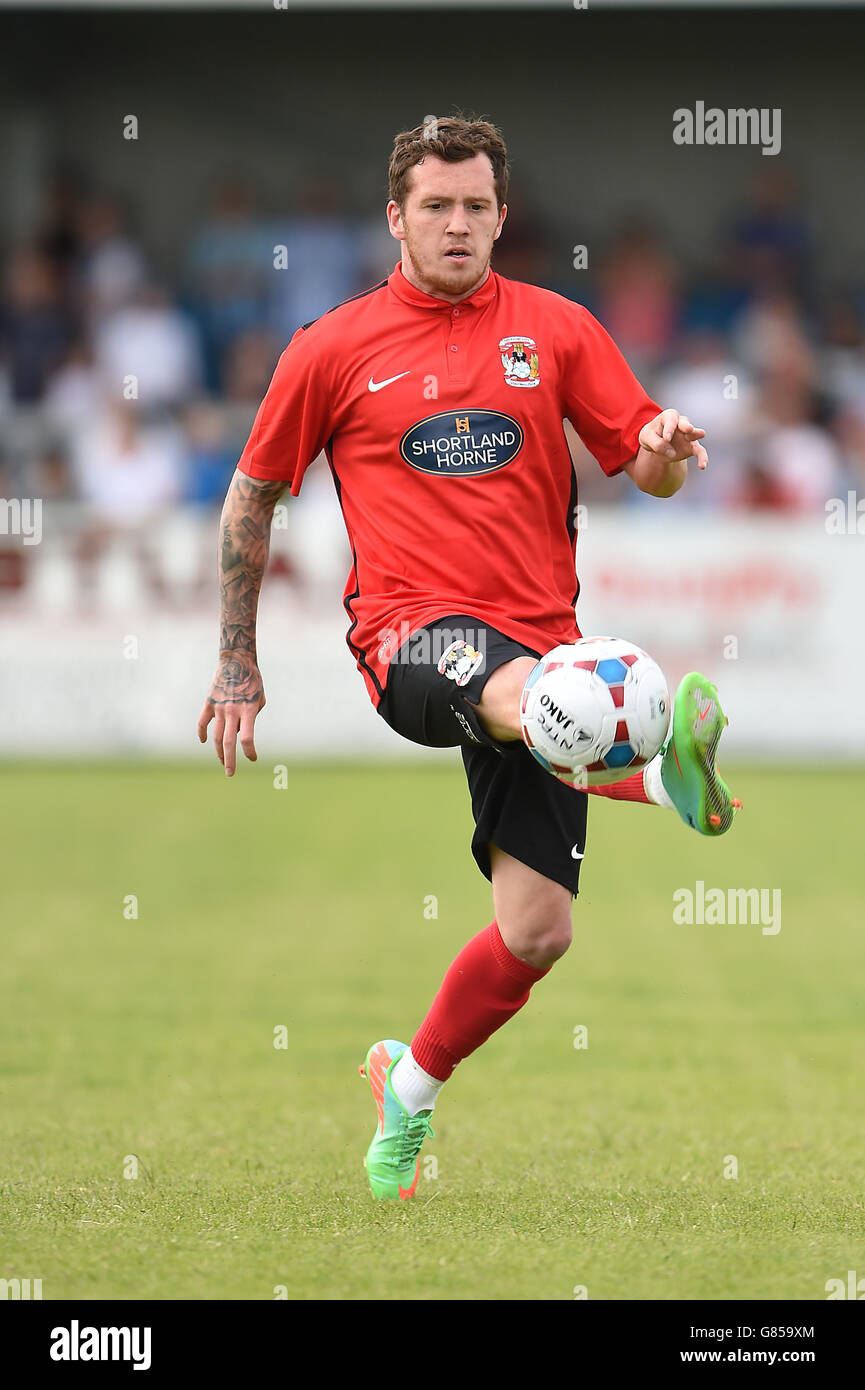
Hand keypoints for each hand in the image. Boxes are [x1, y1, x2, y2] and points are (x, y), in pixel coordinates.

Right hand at [197, 652, 265, 776]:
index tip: (253, 758)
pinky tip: (204, 741)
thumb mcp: (260, 699)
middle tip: (230, 773)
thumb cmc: (252, 681)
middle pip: (228, 742)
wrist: (236, 661)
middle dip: (229, 760)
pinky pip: (202, 722)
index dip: (249, 752)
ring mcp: (219, 707)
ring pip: (215, 736)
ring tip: (223, 761)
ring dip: (218, 751)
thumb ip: (252, 717)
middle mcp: (232, 711)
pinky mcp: (209, 703)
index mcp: (247, 711)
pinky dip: (202, 733)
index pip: (247, 738)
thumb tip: (238, 733)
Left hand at [638, 409, 707, 469]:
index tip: (666, 438)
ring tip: (701, 434)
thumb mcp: (646, 438)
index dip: (669, 429)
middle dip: (686, 426)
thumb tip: (671, 452)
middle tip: (688, 429)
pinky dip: (702, 458)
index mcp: (668, 417)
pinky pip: (700, 452)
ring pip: (695, 435)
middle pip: (685, 423)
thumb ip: (656, 443)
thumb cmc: (651, 435)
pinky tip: (702, 466)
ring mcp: (688, 435)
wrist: (656, 444)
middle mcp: (681, 423)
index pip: (671, 420)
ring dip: (696, 435)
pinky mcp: (692, 447)